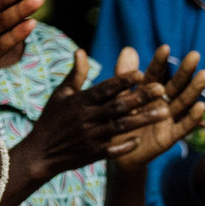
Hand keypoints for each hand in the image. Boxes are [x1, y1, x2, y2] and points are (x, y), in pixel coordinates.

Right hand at [18, 49, 169, 178]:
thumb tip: (81, 51)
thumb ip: (76, 75)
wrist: (40, 154)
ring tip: (165, 113)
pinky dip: (127, 145)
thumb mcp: (61, 95)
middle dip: (140, 97)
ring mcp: (90, 137)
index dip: (123, 81)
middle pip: (118, 106)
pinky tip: (142, 139)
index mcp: (79, 101)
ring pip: (121, 126)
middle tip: (162, 89)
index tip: (142, 74)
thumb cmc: (52, 120)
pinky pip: (113, 150)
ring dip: (143, 119)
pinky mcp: (93, 154)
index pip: (105, 88)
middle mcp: (86, 118)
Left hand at [108, 46, 204, 168]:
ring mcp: (168, 119)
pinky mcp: (170, 137)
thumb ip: (123, 75)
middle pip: (175, 85)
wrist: (114, 151)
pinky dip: (192, 118)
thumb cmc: (115, 121)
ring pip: (183, 102)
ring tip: (204, 75)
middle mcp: (161, 103)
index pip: (155, 74)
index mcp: (147, 92)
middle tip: (194, 55)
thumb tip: (129, 49)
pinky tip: (201, 106)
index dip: (160, 62)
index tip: (164, 47)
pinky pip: (183, 127)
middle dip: (184, 71)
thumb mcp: (117, 97)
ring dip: (194, 89)